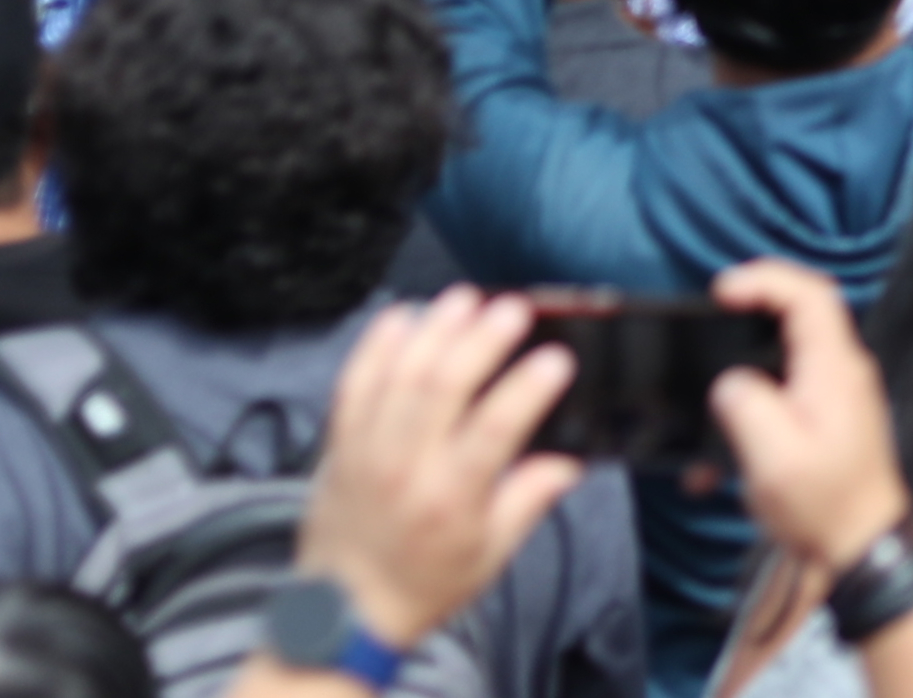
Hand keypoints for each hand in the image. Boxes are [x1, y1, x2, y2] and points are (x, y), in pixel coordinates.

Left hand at [294, 290, 583, 651]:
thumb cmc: (423, 584)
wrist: (346, 613)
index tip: (558, 359)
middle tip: (513, 310)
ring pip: (399, 375)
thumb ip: (530, 500)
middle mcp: (406, 470)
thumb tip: (571, 462)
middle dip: (483, 339)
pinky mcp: (341, 444)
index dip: (529, 387)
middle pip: (443, 386)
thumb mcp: (491, 555)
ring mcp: (368, 453)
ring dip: (434, 330)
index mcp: (451, 500)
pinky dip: (376, 346)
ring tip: (465, 299)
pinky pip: (353, 383)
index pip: (496, 429)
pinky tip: (402, 317)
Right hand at [707, 263, 912, 572]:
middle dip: (758, 302)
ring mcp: (839, 394)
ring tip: (719, 357)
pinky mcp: (830, 418)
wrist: (861, 548)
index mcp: (835, 371)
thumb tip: (730, 383)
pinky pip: (793, 382)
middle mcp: (844, 373)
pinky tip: (735, 420)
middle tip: (718, 310)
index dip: (765, 279)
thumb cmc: (825, 508)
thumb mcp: (774, 459)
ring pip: (795, 346)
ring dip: (755, 346)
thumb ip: (747, 407)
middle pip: (804, 312)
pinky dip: (761, 388)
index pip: (809, 296)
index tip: (723, 289)